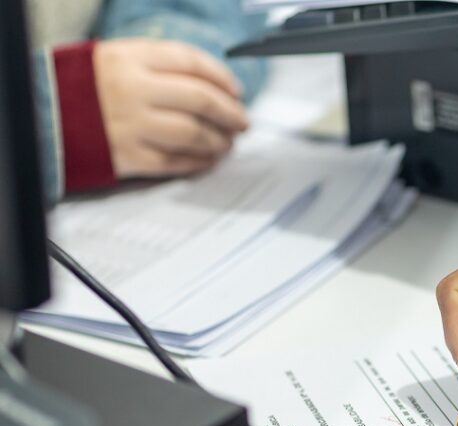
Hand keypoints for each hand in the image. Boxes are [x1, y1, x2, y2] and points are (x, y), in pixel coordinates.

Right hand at [94, 39, 248, 178]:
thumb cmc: (89, 88)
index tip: (236, 91)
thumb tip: (216, 86)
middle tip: (241, 121)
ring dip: (219, 140)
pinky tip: (209, 159)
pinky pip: (176, 162)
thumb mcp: (120, 59)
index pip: (191, 63)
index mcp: (130, 59)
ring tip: (227, 142)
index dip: (222, 78)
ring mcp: (131, 125)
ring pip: (193, 133)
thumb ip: (163, 67)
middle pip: (200, 100)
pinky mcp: (129, 156)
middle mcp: (133, 90)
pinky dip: (199, 162)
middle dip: (230, 113)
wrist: (44, 115)